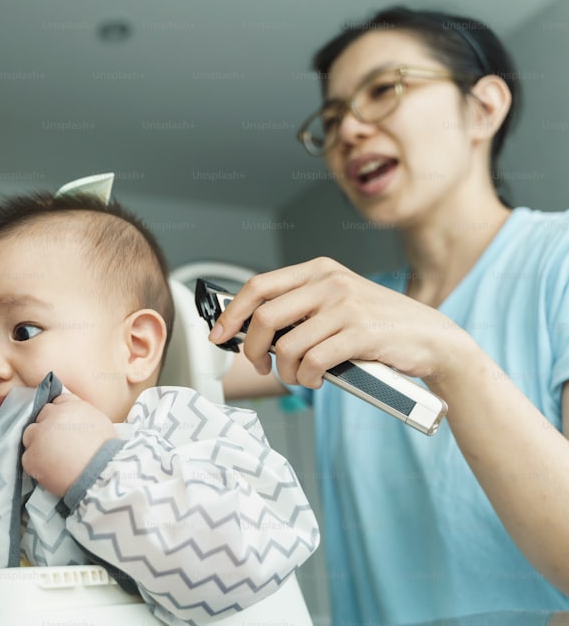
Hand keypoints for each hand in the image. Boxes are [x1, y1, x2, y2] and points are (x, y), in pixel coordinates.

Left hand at [21, 392, 116, 497]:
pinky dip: (35, 465)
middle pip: (40, 416)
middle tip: (56, 445)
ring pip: (29, 435)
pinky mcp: (31, 455)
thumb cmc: (106, 453)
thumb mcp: (99, 423)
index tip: (61, 427)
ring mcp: (39, 435)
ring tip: (52, 460)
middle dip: (46, 428)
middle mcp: (53, 416)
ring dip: (37, 445)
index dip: (58, 415)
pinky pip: (27, 458)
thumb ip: (82, 416)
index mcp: (71, 406)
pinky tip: (49, 472)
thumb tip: (74, 419)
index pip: (56, 402)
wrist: (102, 476)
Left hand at [209, 257, 472, 388]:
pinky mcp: (361, 333)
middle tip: (259, 367)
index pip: (258, 286)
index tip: (218, 335)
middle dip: (251, 349)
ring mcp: (346, 306)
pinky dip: (308, 379)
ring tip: (298, 378)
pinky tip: (317, 381)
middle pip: (264, 317)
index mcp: (318, 270)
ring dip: (286, 372)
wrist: (433, 340)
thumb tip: (249, 330)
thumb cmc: (377, 327)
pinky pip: (313, 362)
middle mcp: (329, 282)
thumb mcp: (336, 303)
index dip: (231, 313)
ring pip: (287, 346)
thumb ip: (300, 309)